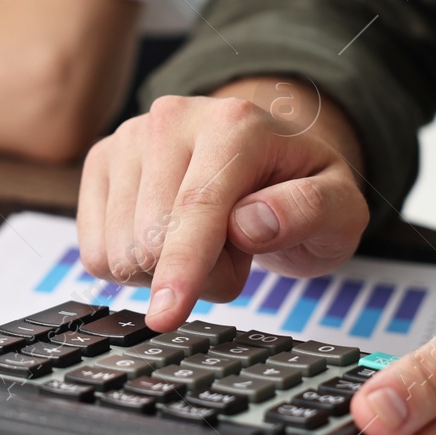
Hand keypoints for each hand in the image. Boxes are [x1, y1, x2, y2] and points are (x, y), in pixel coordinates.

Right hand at [78, 88, 368, 330]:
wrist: (268, 159)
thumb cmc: (303, 188)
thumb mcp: (340, 207)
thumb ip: (308, 210)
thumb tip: (249, 223)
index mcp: (235, 124)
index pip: (197, 209)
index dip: (182, 268)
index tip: (165, 316)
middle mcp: (172, 118)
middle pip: (151, 240)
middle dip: (199, 273)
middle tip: (237, 250)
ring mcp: (129, 137)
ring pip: (119, 251)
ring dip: (167, 270)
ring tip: (208, 239)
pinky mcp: (101, 163)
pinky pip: (95, 251)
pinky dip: (135, 267)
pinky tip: (170, 239)